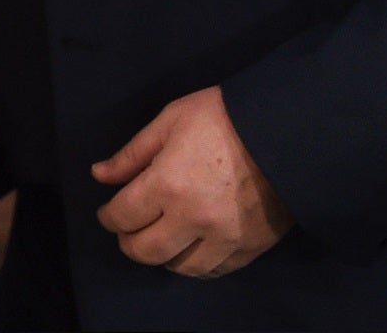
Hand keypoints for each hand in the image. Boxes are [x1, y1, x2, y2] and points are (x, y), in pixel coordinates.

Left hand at [93, 87, 291, 278]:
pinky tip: (191, 248)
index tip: (108, 212)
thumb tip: (100, 175)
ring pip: (181, 267)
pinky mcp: (250, 247)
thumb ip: (132, 153)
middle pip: (147, 251)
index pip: (123, 216)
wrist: (286, 129)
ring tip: (161, 238)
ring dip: (163, 256)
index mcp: (168, 184)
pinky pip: (215, 269)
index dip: (108, 217)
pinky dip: (196, 263)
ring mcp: (224, 238)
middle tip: (128, 231)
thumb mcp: (170, 120)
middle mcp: (193, 219)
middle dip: (129, 243)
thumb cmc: (222, 116)